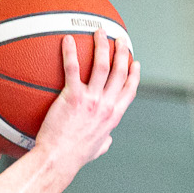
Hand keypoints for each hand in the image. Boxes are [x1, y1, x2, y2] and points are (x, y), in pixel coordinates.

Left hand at [29, 29, 137, 169]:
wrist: (59, 160)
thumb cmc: (74, 157)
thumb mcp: (97, 149)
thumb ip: (105, 140)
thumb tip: (107, 139)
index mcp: (113, 116)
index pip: (129, 90)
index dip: (134, 74)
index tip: (135, 63)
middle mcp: (106, 105)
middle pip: (119, 72)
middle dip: (122, 52)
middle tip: (119, 40)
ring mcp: (91, 100)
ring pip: (102, 65)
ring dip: (102, 46)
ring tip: (100, 32)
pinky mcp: (73, 97)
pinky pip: (73, 68)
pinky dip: (70, 52)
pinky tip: (67, 39)